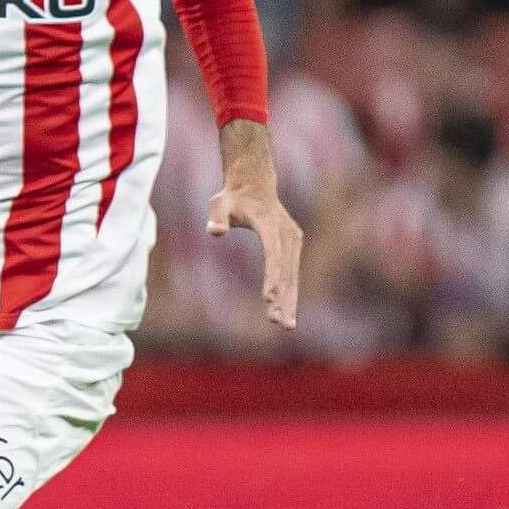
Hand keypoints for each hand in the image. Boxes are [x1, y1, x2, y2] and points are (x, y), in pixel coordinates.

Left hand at [207, 173, 303, 329]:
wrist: (255, 183)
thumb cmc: (232, 197)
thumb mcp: (218, 203)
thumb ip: (216, 217)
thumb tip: (214, 231)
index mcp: (269, 222)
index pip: (273, 252)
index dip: (271, 275)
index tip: (268, 298)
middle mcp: (287, 233)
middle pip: (286, 269)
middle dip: (283, 298)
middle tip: (278, 322)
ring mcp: (293, 240)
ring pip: (292, 275)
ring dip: (289, 301)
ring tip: (285, 325)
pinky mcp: (294, 246)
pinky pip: (292, 273)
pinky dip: (290, 293)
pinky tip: (286, 313)